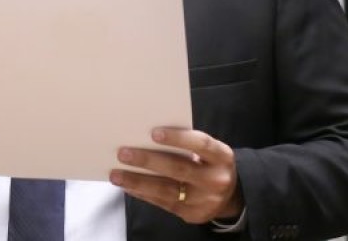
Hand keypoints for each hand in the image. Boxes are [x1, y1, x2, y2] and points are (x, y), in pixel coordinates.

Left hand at [110, 128, 242, 223]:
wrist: (230, 196)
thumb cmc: (211, 164)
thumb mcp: (209, 152)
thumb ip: (187, 144)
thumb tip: (147, 137)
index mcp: (222, 157)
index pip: (200, 144)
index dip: (178, 138)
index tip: (153, 133)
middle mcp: (215, 180)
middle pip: (178, 168)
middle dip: (148, 160)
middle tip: (123, 153)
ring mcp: (204, 200)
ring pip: (166, 190)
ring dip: (137, 181)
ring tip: (117, 174)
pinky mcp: (192, 215)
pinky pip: (163, 203)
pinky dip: (143, 194)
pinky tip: (128, 186)